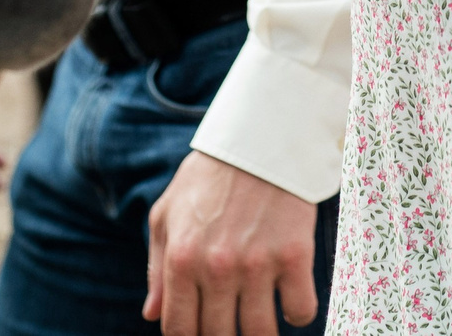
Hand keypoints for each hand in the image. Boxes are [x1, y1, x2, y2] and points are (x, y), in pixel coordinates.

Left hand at [144, 151, 318, 335]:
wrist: (260, 136)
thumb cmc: (210, 175)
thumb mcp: (168, 212)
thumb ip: (157, 266)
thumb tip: (151, 314)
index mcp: (180, 259)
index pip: (179, 330)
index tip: (203, 331)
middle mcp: (216, 267)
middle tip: (232, 322)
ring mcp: (257, 264)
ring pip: (259, 333)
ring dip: (260, 333)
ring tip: (261, 319)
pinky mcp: (294, 255)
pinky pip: (300, 311)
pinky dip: (297, 314)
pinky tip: (290, 298)